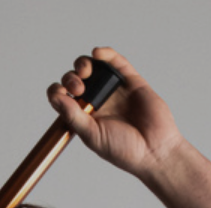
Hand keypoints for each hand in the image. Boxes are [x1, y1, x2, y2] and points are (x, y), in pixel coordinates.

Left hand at [47, 47, 185, 181]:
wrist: (154, 150)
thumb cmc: (124, 149)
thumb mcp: (92, 135)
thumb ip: (73, 116)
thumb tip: (55, 97)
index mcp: (84, 115)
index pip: (63, 96)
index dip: (58, 91)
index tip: (61, 94)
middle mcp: (97, 100)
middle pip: (75, 78)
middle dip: (71, 78)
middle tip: (78, 89)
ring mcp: (113, 89)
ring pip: (92, 67)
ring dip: (83, 64)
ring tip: (85, 72)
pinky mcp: (131, 80)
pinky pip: (116, 62)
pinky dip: (105, 54)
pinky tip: (98, 54)